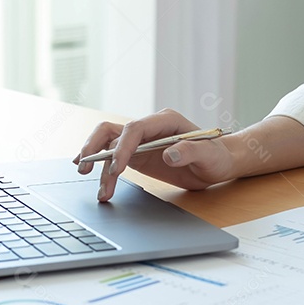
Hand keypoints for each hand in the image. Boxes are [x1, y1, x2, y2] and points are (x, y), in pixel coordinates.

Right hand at [73, 108, 236, 201]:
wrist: (217, 162)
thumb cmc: (216, 156)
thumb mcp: (210, 156)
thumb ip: (191, 152)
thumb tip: (170, 154)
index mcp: (166, 120)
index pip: (135, 129)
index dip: (122, 147)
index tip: (116, 169)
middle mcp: (149, 126)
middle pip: (112, 130)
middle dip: (95, 147)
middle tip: (85, 168)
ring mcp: (140, 140)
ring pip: (108, 143)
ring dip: (96, 159)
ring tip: (93, 184)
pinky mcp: (137, 153)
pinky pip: (113, 155)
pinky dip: (101, 164)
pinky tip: (91, 174)